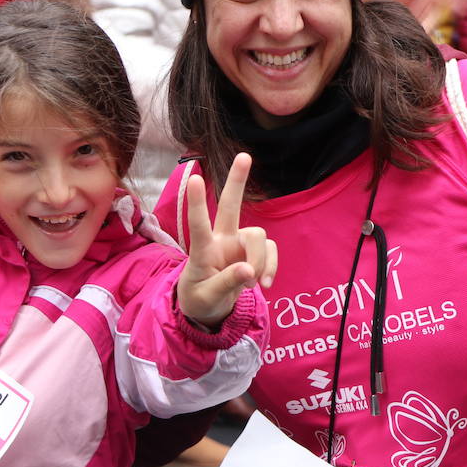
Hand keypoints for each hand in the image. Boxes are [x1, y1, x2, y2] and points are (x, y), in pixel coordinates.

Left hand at [176, 154, 278, 327]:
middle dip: (237, 182)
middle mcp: (221, 240)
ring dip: (260, 262)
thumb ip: (227, 284)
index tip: (195, 180)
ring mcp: (239, 244)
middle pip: (230, 206)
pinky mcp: (254, 253)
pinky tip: (264, 284)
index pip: (198, 226)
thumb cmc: (200, 299)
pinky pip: (271, 251)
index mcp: (202, 251)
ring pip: (259, 237)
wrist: (208, 310)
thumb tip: (249, 271)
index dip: (197, 204)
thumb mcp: (206, 298)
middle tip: (244, 156)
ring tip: (252, 283)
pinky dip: (271, 267)